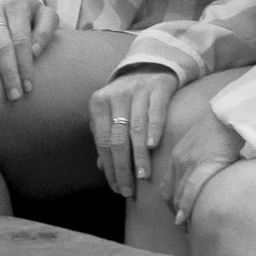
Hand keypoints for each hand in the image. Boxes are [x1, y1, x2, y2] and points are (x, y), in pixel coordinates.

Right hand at [0, 0, 57, 99]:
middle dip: (8, 70)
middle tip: (13, 94)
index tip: (28, 87)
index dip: (25, 64)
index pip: (22, 40)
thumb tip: (35, 52)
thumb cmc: (25, 12)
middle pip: (2, 42)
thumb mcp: (43, 14)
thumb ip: (46, 30)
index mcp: (18, 6)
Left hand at [88, 68, 177, 198]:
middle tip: (129, 189)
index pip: (101, 141)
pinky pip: (155, 111)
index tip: (116, 187)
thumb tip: (102, 168)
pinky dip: (154, 129)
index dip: (108, 166)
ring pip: (136, 128)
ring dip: (140, 155)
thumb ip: (107, 137)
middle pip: (117, 138)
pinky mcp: (157, 88)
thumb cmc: (126, 99)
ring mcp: (137, 90)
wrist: (149, 67)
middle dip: (122, 167)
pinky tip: (153, 146)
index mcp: (98, 103)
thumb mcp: (111, 114)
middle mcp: (115, 96)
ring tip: (143, 176)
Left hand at [154, 102, 243, 225]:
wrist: (233, 114)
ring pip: (178, 194)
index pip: (167, 185)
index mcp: (179, 155)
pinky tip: (185, 219)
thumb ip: (202, 160)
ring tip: (185, 229)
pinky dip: (186, 206)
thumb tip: (210, 175)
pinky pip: (192, 191)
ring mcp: (190, 163)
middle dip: (175, 211)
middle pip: (169, 193)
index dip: (172, 203)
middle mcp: (179, 159)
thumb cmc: (225, 128)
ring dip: (180, 214)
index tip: (178, 216)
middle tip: (183, 228)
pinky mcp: (205, 165)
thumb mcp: (206, 144)